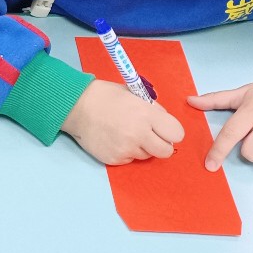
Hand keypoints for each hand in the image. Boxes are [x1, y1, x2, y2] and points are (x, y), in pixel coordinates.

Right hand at [61, 79, 185, 164]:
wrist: (76, 106)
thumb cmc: (105, 96)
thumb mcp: (134, 93)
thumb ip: (153, 109)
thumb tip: (164, 123)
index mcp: (146, 114)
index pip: (177, 134)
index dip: (171, 131)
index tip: (163, 128)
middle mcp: (138, 134)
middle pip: (166, 151)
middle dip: (160, 144)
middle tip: (148, 135)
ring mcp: (126, 148)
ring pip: (147, 155)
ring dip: (141, 147)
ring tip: (125, 133)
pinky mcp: (115, 159)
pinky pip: (130, 159)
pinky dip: (125, 151)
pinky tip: (114, 138)